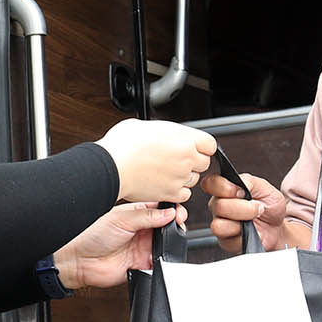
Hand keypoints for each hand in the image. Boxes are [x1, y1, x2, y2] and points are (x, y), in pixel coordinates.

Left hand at [53, 202, 179, 289]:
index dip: (171, 208)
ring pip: (166, 242)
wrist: (80, 260)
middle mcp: (141, 229)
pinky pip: (160, 261)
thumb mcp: (122, 219)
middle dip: (176, 223)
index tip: (177, 211)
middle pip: (167, 225)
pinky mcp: (142, 263)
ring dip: (171, 240)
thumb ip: (147, 216)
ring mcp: (142, 246)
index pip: (160, 207)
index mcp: (136, 214)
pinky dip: (164, 258)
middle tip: (177, 223)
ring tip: (167, 238)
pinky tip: (160, 253)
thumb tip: (169, 212)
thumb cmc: (92, 235)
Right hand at [98, 119, 215, 204]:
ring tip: (164, 172)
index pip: (210, 145)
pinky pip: (184, 195)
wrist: (111, 167)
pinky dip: (176, 192)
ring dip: (183, 177)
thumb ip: (162, 132)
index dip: (201, 147)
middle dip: (192, 162)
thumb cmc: (123, 145)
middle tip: (175, 160)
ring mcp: (180, 177)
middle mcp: (187, 158)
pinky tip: (163, 184)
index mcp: (184, 138)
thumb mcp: (144, 126)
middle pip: (203, 163)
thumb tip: (161, 135)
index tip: (194, 148)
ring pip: (194, 180)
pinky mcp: (171, 193)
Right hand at [205, 172, 288, 252]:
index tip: (241, 191)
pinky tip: (252, 232)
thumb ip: (249, 181)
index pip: (210, 184)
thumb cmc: (268, 205)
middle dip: (243, 208)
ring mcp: (220, 224)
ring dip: (241, 224)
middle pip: (218, 206)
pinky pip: (229, 242)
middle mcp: (218, 206)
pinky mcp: (225, 242)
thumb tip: (239, 182)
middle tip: (257, 208)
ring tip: (254, 221)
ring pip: (218, 226)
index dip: (223, 187)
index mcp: (223, 189)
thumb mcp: (264, 187)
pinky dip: (245, 237)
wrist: (277, 226)